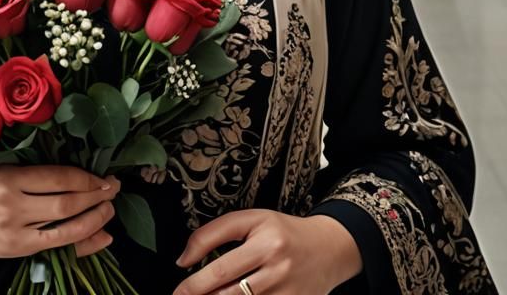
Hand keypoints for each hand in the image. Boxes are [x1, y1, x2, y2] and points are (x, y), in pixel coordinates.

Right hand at [0, 165, 119, 258]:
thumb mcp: (11, 170)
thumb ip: (44, 176)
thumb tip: (89, 180)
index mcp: (11, 178)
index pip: (58, 178)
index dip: (86, 178)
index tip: (104, 177)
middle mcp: (12, 205)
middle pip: (65, 202)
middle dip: (96, 196)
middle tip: (114, 189)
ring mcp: (15, 231)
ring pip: (64, 226)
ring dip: (94, 218)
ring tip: (109, 209)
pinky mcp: (17, 250)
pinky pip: (56, 245)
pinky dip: (82, 241)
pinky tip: (99, 233)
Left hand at [173, 210, 361, 294]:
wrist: (329, 248)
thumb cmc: (283, 232)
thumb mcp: (252, 219)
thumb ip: (216, 232)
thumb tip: (184, 258)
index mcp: (265, 240)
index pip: (221, 267)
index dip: (194, 281)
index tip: (177, 286)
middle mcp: (277, 268)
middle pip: (229, 293)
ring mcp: (287, 292)